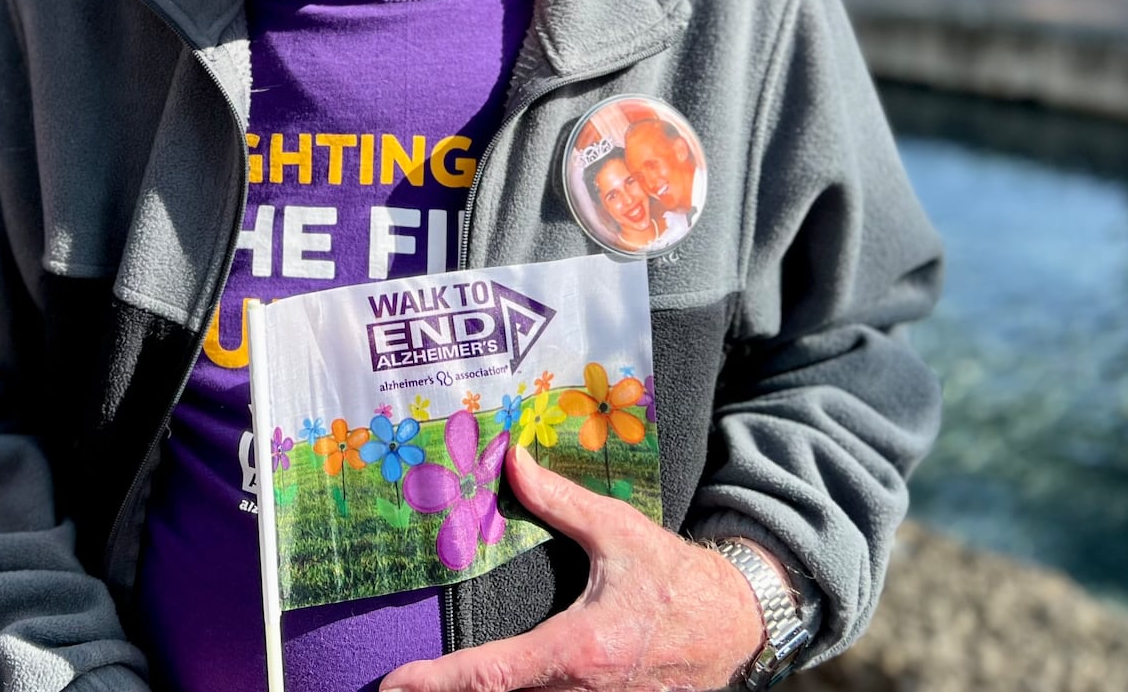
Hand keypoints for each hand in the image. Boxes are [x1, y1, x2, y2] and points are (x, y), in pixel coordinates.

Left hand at [381, 445, 764, 691]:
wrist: (733, 623)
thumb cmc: (674, 578)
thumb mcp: (617, 531)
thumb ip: (558, 500)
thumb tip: (511, 459)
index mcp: (580, 649)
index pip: (492, 674)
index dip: (438, 683)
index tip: (395, 682)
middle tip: (399, 687)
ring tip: (432, 687)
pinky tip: (489, 688)